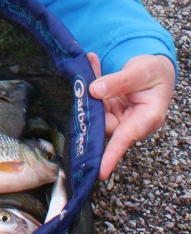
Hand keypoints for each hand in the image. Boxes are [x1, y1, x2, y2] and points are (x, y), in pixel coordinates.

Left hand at [87, 52, 175, 180]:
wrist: (155, 69)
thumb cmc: (155, 72)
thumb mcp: (141, 72)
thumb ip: (120, 81)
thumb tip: (94, 91)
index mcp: (148, 118)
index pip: (126, 138)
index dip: (112, 154)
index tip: (100, 171)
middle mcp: (132, 122)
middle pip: (105, 124)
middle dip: (90, 108)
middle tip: (78, 85)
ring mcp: (119, 116)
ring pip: (97, 110)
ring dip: (88, 90)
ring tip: (86, 65)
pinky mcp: (109, 108)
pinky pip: (96, 99)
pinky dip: (91, 81)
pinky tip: (91, 61)